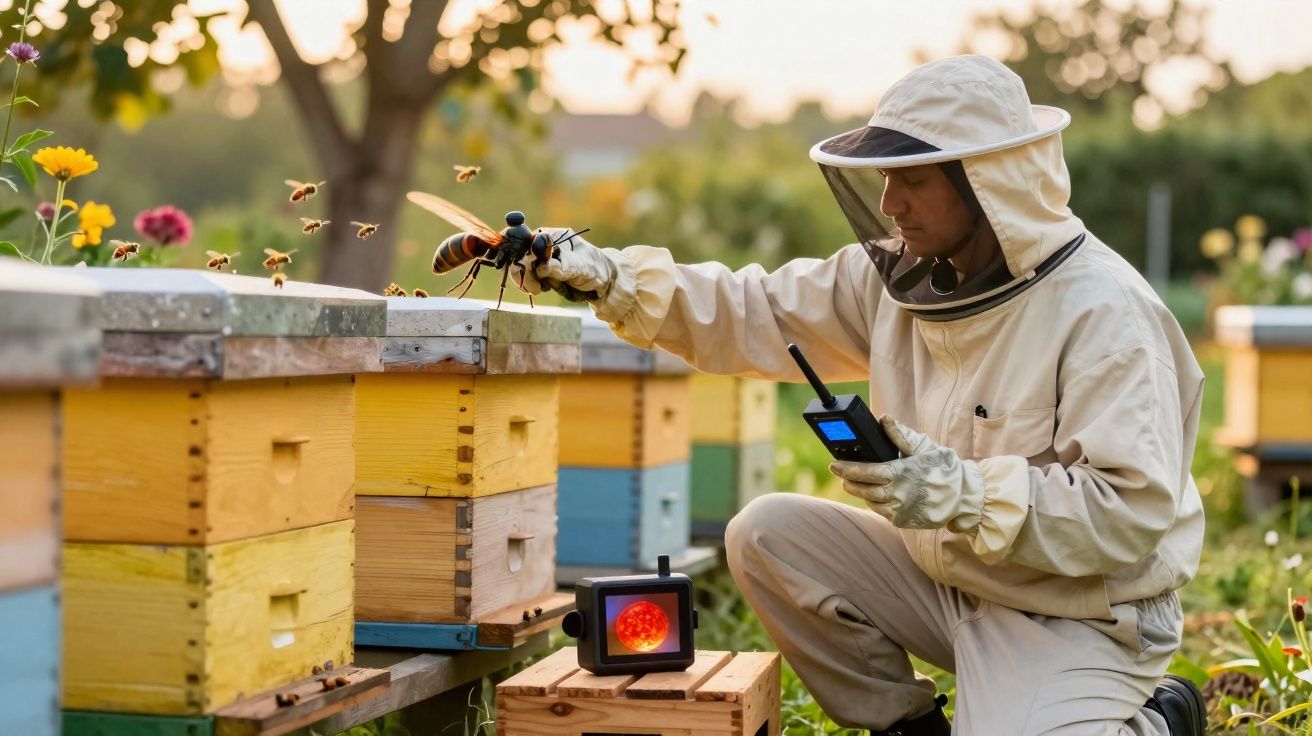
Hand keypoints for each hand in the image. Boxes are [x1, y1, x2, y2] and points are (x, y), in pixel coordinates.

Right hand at [514, 228, 615, 301]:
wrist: (603, 282)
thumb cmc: (595, 268)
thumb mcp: (580, 266)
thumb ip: (561, 266)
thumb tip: (541, 267)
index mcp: (552, 236)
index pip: (527, 240)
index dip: (520, 253)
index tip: (521, 267)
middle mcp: (544, 244)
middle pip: (521, 255)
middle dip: (523, 271)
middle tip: (535, 288)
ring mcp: (541, 258)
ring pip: (522, 268)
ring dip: (528, 280)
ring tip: (540, 289)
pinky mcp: (542, 272)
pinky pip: (528, 277)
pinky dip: (532, 285)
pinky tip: (542, 288)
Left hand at [829, 415, 983, 531]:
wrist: (962, 497)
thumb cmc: (942, 467)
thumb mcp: (924, 446)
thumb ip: (901, 434)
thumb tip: (884, 419)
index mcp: (901, 473)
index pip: (866, 472)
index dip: (847, 469)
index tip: (834, 464)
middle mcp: (897, 494)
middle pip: (862, 489)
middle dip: (849, 481)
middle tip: (842, 474)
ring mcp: (899, 510)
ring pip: (870, 501)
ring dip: (862, 492)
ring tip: (859, 483)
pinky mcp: (901, 521)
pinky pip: (882, 511)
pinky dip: (876, 502)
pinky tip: (878, 494)